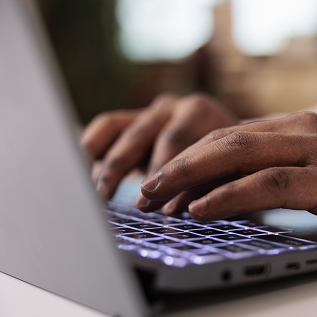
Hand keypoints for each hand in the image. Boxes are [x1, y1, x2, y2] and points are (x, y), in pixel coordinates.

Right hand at [81, 93, 237, 198]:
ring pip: (120, 130)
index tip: (155, 203)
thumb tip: (176, 209)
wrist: (232, 144)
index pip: (177, 139)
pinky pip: (107, 128)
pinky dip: (93, 146)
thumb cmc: (232, 163)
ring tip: (100, 194)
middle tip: (127, 202)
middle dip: (134, 171)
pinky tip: (83, 170)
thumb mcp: (229, 171)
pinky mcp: (132, 121)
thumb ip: (208, 184)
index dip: (164, 171)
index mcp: (200, 111)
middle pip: (144, 134)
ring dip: (109, 164)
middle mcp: (173, 106)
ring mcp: (150, 111)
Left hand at [136, 112, 316, 236]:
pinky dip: (230, 193)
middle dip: (178, 165)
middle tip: (144, 191)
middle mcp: (304, 130)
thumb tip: (253, 195)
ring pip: (239, 155)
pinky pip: (270, 182)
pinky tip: (201, 207)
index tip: (164, 184)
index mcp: (303, 128)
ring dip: (191, 178)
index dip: (193, 159)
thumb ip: (297, 173)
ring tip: (155, 200)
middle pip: (225, 141)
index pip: (233, 137)